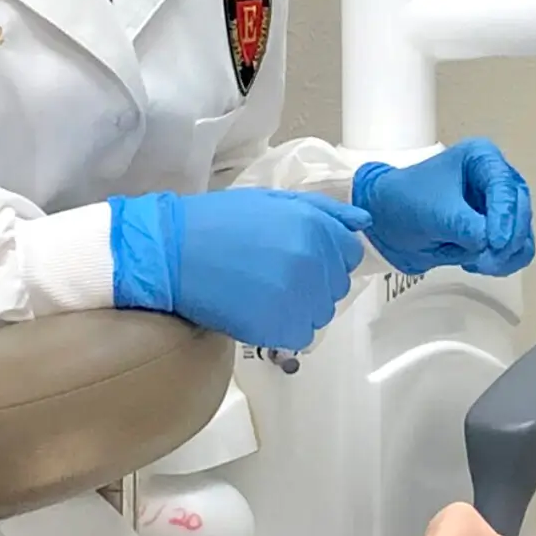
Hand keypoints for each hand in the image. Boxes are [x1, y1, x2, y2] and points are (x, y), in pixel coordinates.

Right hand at [109, 188, 369, 353]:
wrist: (171, 253)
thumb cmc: (218, 221)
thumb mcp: (273, 200)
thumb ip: (324, 210)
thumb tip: (364, 221)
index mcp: (315, 227)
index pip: (350, 253)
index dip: (326, 256)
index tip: (297, 256)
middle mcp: (314, 261)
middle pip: (337, 285)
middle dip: (313, 281)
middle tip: (272, 273)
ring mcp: (299, 297)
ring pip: (321, 313)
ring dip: (299, 307)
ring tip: (262, 292)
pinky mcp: (279, 328)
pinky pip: (301, 336)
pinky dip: (283, 329)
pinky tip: (257, 311)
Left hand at [353, 140, 535, 276]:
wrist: (387, 222)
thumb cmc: (405, 201)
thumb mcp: (434, 212)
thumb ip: (465, 226)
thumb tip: (489, 244)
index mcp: (482, 158)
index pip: (505, 187)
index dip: (504, 217)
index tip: (494, 243)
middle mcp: (496, 180)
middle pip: (521, 211)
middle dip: (506, 239)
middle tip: (486, 259)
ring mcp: (499, 208)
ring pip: (522, 235)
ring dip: (505, 255)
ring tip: (477, 263)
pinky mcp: (497, 232)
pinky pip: (516, 252)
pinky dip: (502, 263)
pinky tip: (475, 263)